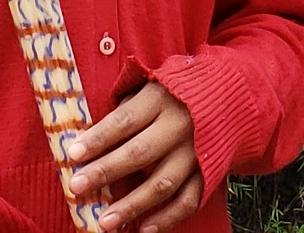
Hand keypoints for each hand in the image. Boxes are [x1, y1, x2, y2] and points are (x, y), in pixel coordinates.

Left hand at [66, 82, 201, 231]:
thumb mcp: (150, 86)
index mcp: (161, 99)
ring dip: (133, 205)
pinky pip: (188, 199)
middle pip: (139, 153)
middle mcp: (180, 125)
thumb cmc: (176, 91)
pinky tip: (143, 229)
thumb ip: (125, 109)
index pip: (124, 121)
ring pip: (162, 183)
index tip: (73, 155)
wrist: (230, 97)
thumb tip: (88, 139)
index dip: (98, 139)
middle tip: (78, 187)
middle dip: (106, 172)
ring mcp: (196, 152)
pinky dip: (167, 218)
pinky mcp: (210, 172)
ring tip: (106, 222)